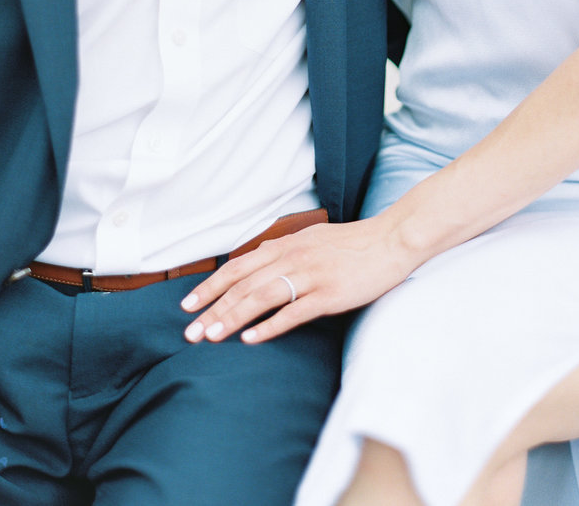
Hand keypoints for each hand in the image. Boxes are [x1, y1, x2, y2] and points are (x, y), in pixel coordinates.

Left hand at [180, 218, 412, 344]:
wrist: (391, 240)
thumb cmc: (353, 243)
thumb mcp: (312, 239)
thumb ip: (284, 250)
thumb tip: (257, 259)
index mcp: (287, 245)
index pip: (238, 266)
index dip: (210, 286)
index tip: (187, 304)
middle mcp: (293, 257)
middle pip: (243, 284)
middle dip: (212, 308)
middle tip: (189, 332)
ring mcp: (311, 275)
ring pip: (261, 297)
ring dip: (232, 317)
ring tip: (210, 336)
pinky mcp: (330, 294)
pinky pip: (294, 312)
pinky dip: (270, 326)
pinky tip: (251, 340)